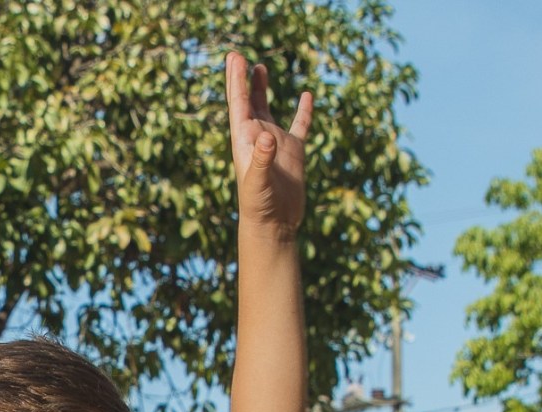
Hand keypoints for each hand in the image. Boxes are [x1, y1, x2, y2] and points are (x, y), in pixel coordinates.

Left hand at [226, 52, 312, 235]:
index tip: (235, 59)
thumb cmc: (259, 207)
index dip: (237, 81)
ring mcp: (276, 144)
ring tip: (261, 68)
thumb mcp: (258, 183)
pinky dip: (304, 112)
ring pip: (268, 110)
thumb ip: (263, 160)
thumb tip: (268, 137)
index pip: (239, 104)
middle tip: (237, 56)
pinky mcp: (294, 152)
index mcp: (245, 141)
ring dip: (263, 89)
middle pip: (249, 101)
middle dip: (243, 80)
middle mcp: (258, 139)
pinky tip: (306, 96)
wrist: (274, 225)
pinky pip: (300, 126)